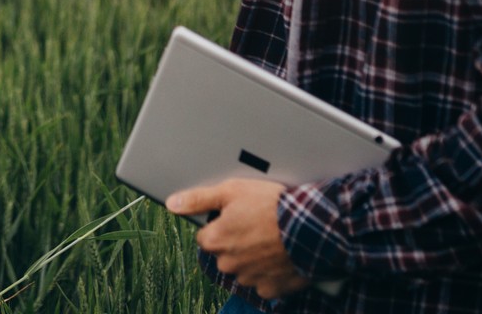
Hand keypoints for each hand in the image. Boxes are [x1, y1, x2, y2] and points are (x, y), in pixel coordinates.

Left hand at [167, 179, 308, 300]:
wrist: (309, 226)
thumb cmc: (271, 205)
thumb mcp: (231, 191)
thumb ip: (198, 199)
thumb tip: (172, 204)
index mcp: (214, 241)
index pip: (206, 237)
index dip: (221, 225)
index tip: (237, 218)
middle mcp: (228, 264)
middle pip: (224, 254)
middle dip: (236, 243)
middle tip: (256, 227)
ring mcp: (249, 278)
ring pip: (243, 269)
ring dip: (252, 259)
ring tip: (271, 240)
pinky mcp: (271, 289)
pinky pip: (264, 283)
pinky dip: (270, 273)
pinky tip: (280, 256)